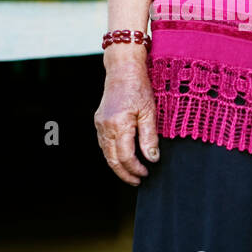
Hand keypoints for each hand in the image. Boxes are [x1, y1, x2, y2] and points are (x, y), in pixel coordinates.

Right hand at [94, 59, 159, 185]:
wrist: (122, 70)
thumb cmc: (138, 87)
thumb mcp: (149, 112)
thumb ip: (149, 138)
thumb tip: (152, 158)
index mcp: (119, 125)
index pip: (125, 156)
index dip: (135, 169)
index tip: (145, 174)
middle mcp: (105, 126)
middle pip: (112, 159)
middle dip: (124, 173)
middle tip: (137, 181)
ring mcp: (100, 124)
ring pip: (106, 153)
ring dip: (117, 166)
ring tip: (131, 173)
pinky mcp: (99, 121)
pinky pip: (104, 144)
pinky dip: (112, 154)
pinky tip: (122, 157)